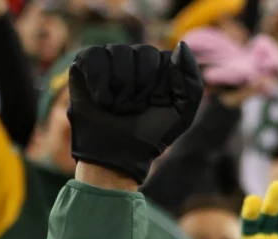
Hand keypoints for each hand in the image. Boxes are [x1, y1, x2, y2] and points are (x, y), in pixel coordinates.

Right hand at [68, 42, 204, 184]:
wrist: (116, 155)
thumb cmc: (150, 136)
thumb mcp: (181, 114)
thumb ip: (192, 82)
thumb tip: (181, 45)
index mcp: (161, 67)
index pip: (165, 57)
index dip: (161, 86)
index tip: (155, 105)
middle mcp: (136, 57)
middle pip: (143, 52)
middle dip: (140, 89)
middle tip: (133, 109)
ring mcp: (111, 57)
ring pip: (118, 52)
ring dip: (120, 89)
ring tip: (116, 107)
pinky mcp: (85, 62)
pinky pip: (94, 56)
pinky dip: (99, 83)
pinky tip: (101, 100)